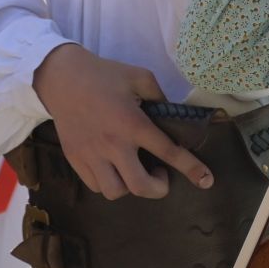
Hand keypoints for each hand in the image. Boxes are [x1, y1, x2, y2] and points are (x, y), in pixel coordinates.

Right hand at [32, 44, 212, 199]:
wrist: (62, 78)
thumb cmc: (104, 75)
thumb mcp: (140, 77)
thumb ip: (161, 97)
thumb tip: (173, 116)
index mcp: (133, 123)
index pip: (168, 152)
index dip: (191, 168)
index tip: (206, 181)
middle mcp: (113, 144)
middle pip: (140, 186)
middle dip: (159, 188)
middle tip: (161, 174)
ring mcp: (92, 155)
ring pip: (116, 192)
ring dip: (131, 186)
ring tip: (134, 170)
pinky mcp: (75, 159)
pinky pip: (96, 185)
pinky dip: (109, 183)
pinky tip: (114, 167)